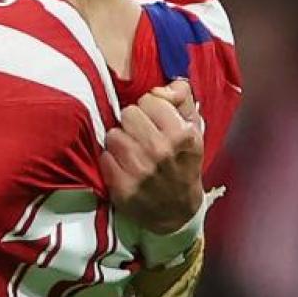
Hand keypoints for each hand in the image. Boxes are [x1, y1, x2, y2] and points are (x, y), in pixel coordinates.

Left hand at [100, 79, 203, 234]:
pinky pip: (104, 157)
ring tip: (131, 151)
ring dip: (120, 141)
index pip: (148, 99)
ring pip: (113, 134)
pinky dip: (111, 160)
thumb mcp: (193, 129)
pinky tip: (123, 166)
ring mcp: (140, 170)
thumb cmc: (184, 162)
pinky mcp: (122, 187)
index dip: (149, 108)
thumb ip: (181, 98)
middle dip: (133, 122)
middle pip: (127, 113)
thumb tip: (163, 85)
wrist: (178, 210)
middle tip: (141, 135)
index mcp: (182, 134)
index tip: (154, 121)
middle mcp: (161, 150)